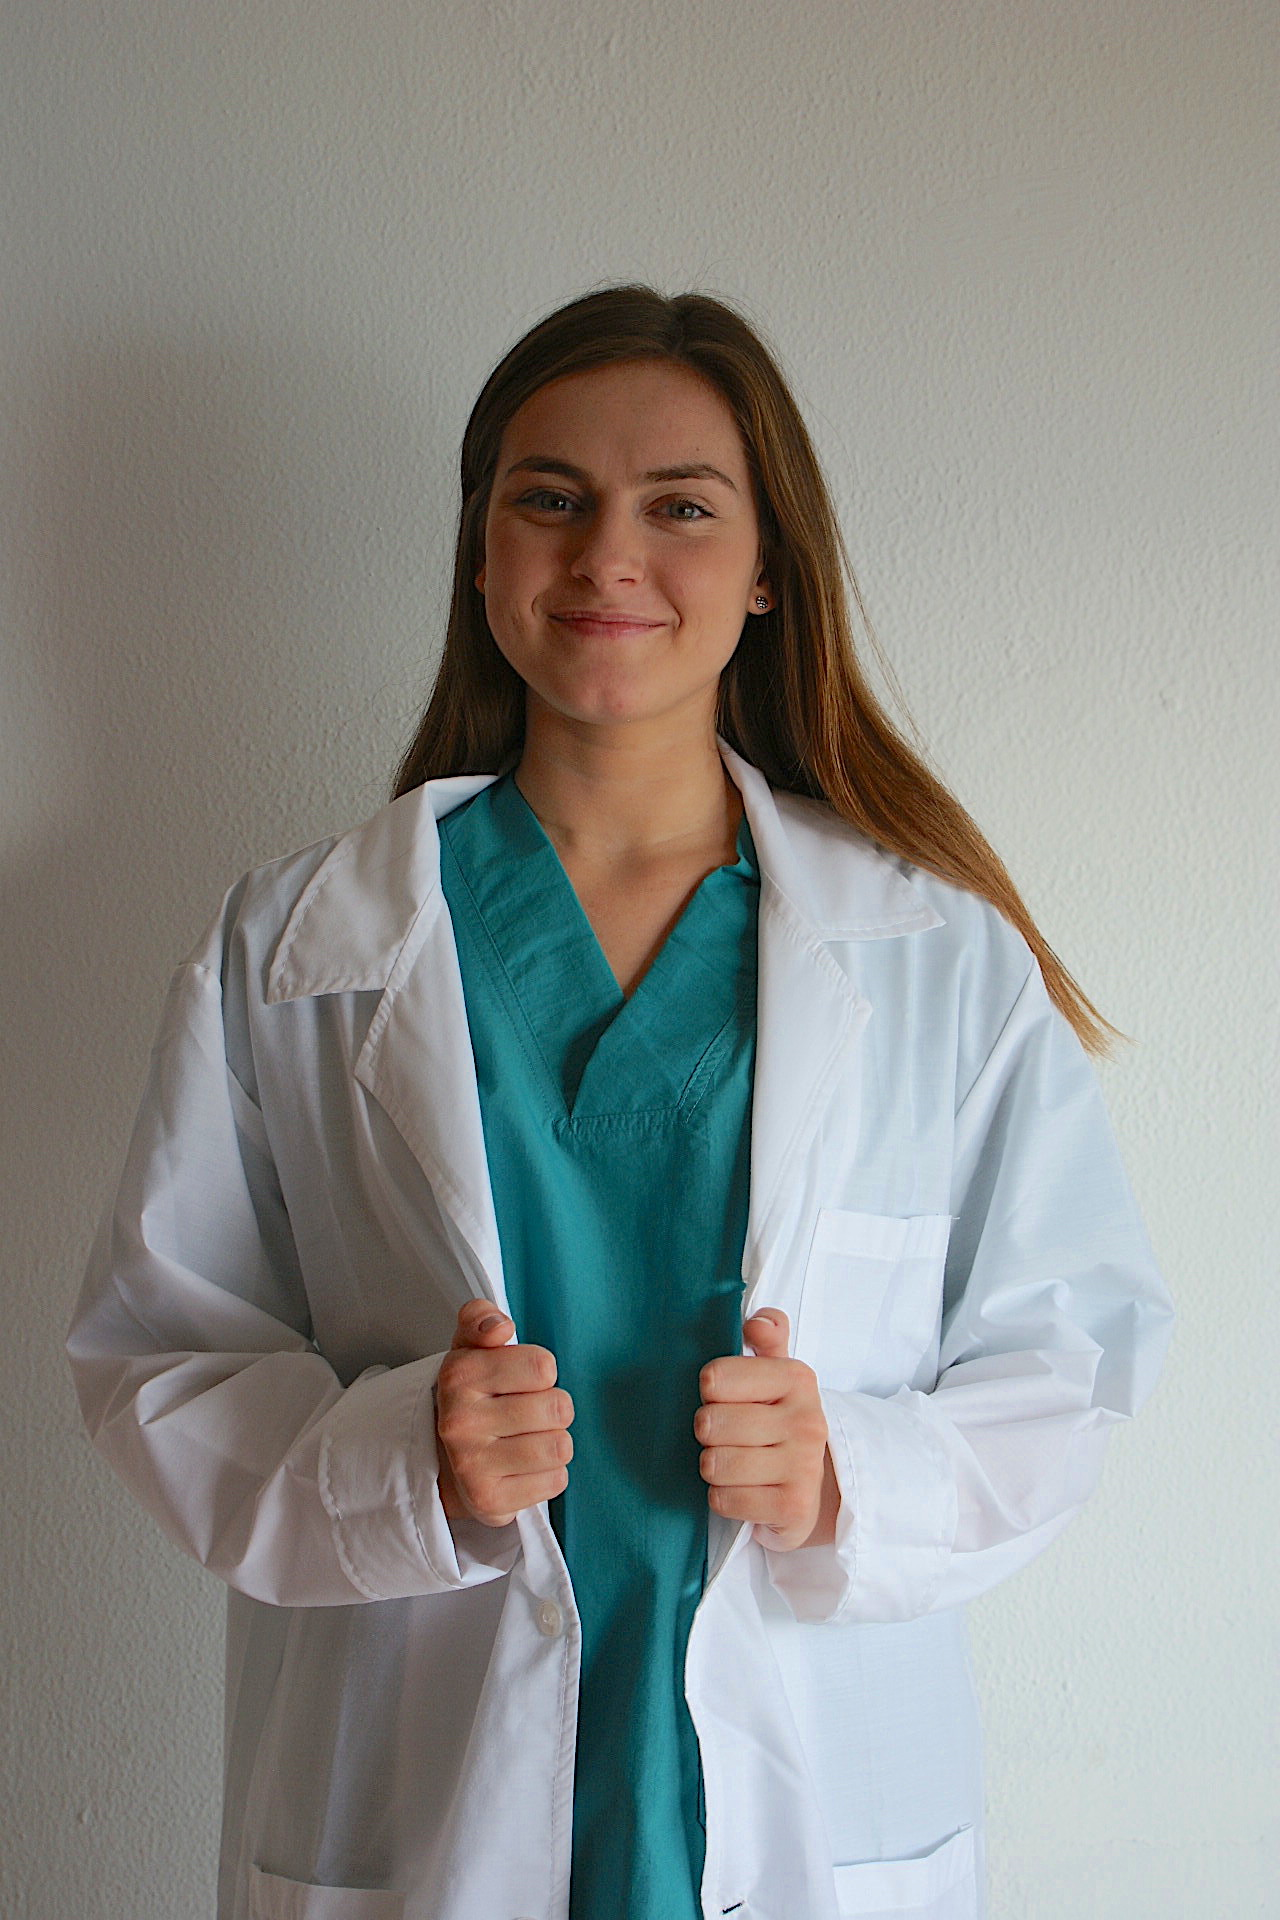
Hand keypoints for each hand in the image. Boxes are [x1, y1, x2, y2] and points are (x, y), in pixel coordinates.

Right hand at [434, 1301, 573, 1527]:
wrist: (441, 1461)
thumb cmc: (470, 1399)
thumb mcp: (469, 1349)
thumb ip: (481, 1319)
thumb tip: (499, 1328)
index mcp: (458, 1375)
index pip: (543, 1366)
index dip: (541, 1372)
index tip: (520, 1381)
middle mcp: (460, 1422)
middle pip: (558, 1408)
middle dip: (552, 1408)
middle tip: (528, 1413)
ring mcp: (473, 1466)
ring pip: (560, 1447)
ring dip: (553, 1442)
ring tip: (529, 1439)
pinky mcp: (490, 1502)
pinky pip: (556, 1481)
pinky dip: (548, 1474)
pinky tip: (524, 1468)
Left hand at [696, 1309, 839, 1552]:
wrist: (815, 1485)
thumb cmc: (779, 1421)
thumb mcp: (776, 1373)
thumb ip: (767, 1337)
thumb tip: (758, 1322)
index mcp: (797, 1378)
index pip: (715, 1379)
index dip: (709, 1392)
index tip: (724, 1399)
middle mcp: (806, 1420)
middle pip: (710, 1423)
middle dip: (707, 1434)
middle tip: (725, 1437)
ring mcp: (803, 1466)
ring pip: (714, 1464)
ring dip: (713, 1468)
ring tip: (732, 1464)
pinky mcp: (793, 1508)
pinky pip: (724, 1500)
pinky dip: (723, 1499)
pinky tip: (742, 1491)